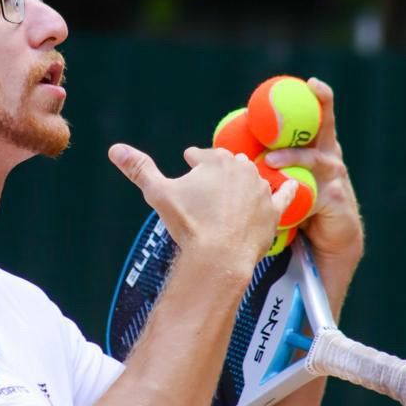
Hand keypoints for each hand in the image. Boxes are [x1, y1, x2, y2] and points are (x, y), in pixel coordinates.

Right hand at [109, 142, 296, 273]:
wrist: (218, 256)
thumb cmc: (188, 224)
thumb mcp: (158, 193)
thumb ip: (138, 168)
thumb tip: (114, 148)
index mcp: (216, 160)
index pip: (202, 155)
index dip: (193, 161)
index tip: (189, 164)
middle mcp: (242, 169)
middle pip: (229, 164)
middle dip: (219, 171)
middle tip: (209, 186)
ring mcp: (261, 190)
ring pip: (253, 179)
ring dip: (245, 183)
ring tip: (235, 194)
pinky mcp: (274, 210)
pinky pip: (286, 195)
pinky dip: (288, 190)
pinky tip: (292, 185)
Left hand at [261, 77, 363, 265]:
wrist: (328, 238)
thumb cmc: (301, 202)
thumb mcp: (285, 179)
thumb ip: (266, 162)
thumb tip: (226, 151)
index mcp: (317, 147)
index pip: (319, 117)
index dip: (320, 97)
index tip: (310, 82)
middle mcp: (330, 156)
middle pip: (328, 125)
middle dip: (322, 106)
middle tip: (309, 95)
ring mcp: (335, 176)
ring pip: (313, 160)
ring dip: (291, 159)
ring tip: (269, 162)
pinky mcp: (335, 198)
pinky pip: (311, 194)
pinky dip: (293, 198)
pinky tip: (280, 201)